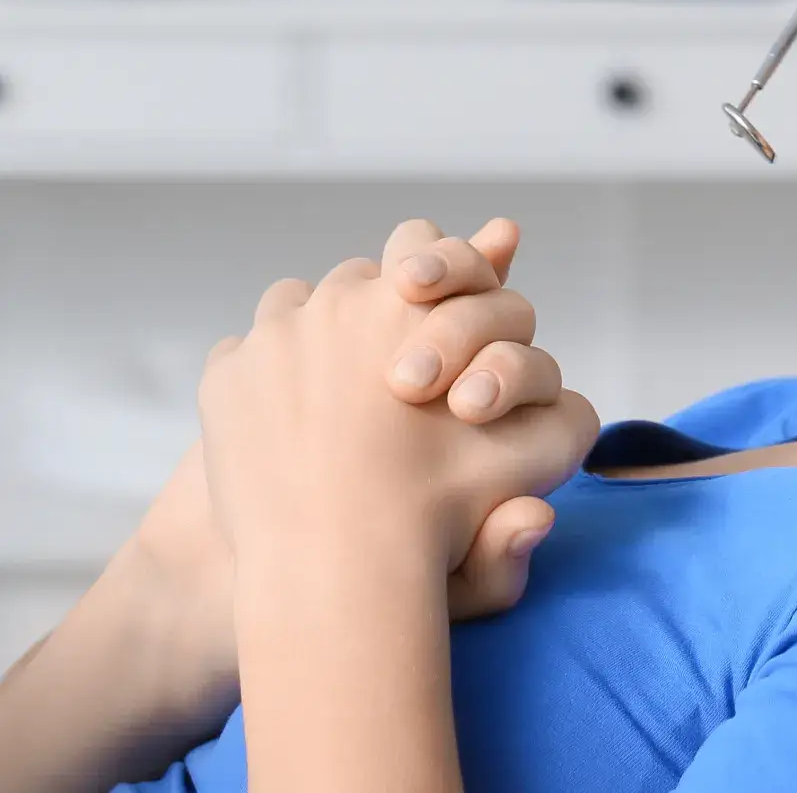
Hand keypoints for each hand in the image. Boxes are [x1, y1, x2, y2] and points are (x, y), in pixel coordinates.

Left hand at [199, 251, 596, 588]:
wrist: (333, 571)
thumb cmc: (439, 518)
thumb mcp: (527, 458)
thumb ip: (552, 398)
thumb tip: (539, 329)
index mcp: (413, 301)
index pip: (423, 243)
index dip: (434, 277)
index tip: (429, 307)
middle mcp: (339, 299)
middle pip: (358, 277)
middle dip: (375, 313)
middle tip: (393, 370)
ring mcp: (272, 336)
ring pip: (298, 305)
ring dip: (318, 337)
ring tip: (339, 398)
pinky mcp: (225, 377)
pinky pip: (248, 351)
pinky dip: (267, 377)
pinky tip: (291, 422)